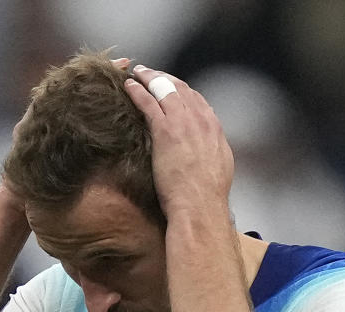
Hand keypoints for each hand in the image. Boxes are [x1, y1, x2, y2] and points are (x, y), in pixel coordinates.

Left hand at [124, 65, 233, 221]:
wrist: (200, 205)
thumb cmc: (205, 198)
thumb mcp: (216, 170)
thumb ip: (209, 155)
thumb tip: (204, 155)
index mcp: (214, 129)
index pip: (197, 100)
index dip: (181, 90)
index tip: (170, 87)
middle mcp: (201, 120)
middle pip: (182, 89)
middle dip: (165, 78)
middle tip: (150, 73)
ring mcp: (184, 123)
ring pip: (165, 89)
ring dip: (149, 78)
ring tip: (137, 73)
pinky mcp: (166, 130)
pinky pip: (149, 102)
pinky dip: (138, 91)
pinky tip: (128, 85)